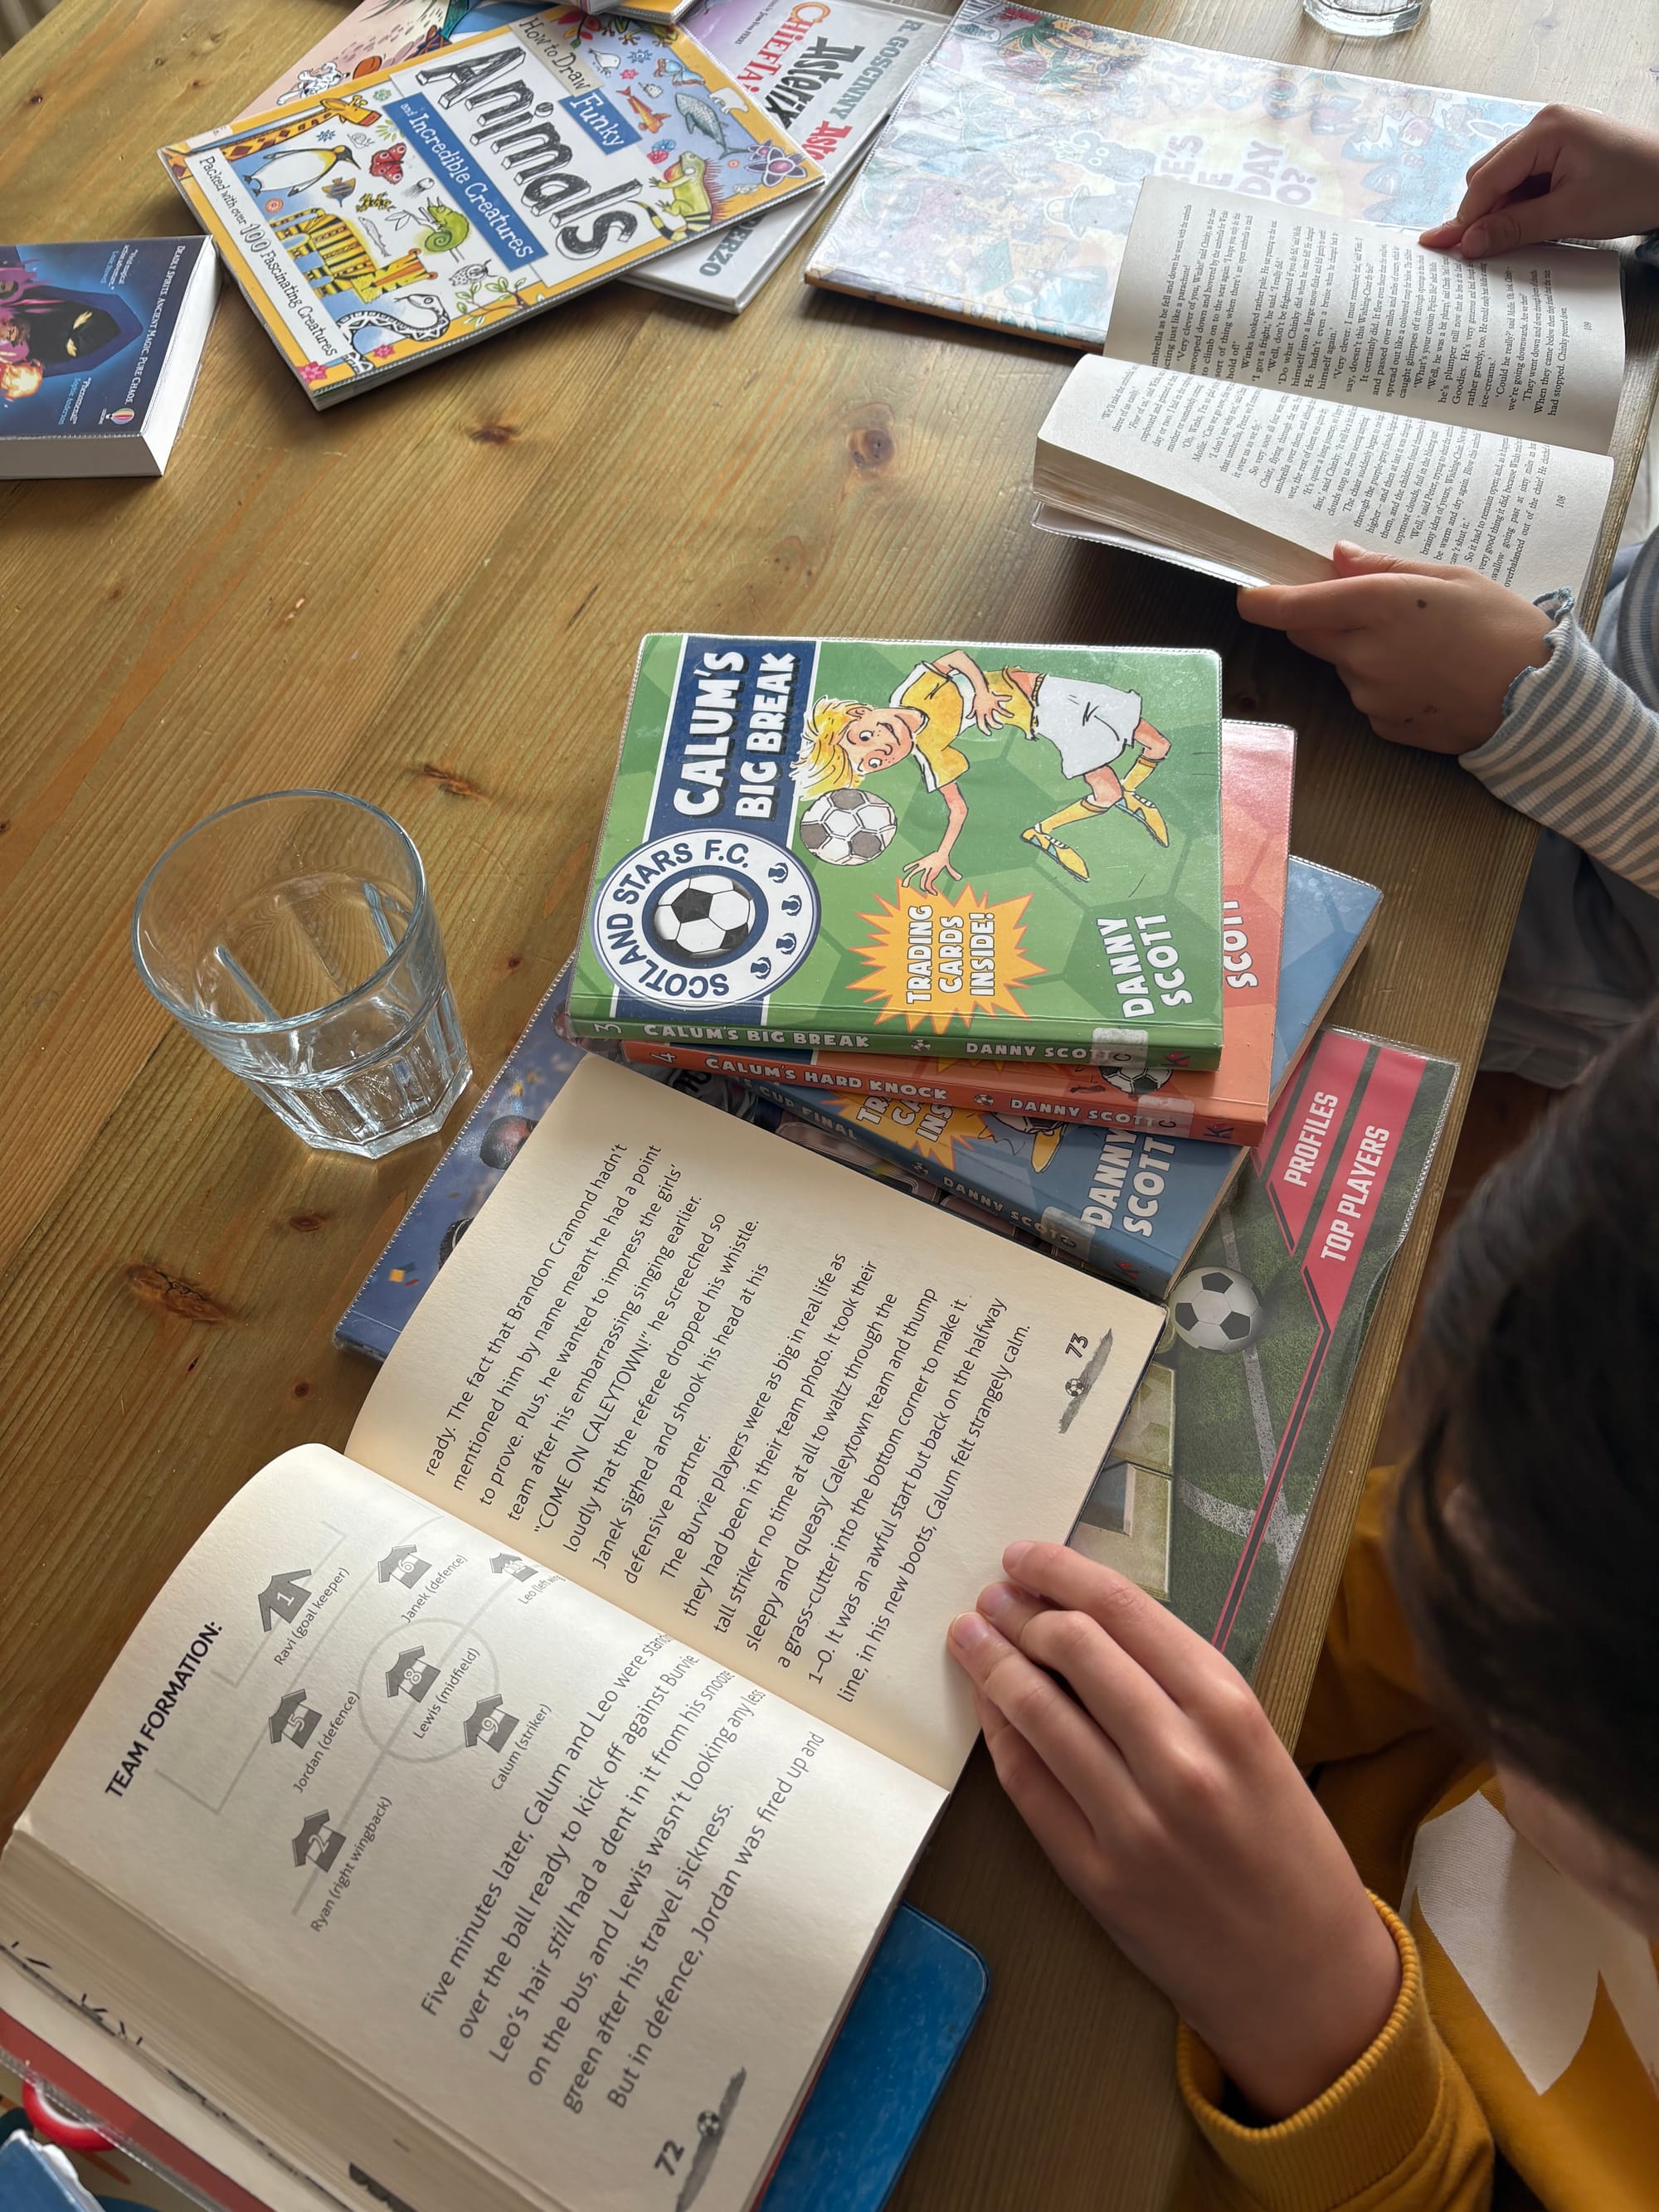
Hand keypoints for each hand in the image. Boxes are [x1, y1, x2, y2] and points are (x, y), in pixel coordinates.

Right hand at [899, 850, 961, 892]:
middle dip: (922, 887)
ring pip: (915, 872)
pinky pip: (914, 864)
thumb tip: (959, 878)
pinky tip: (904, 869)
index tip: (933, 893)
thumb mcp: (948, 867)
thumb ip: (953, 873)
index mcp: (934, 871)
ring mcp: (924, 864)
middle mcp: (928, 868)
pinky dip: (909, 866)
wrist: (942, 850)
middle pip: (923, 880)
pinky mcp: (922, 860)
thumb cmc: (945, 859)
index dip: (930, 889)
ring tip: (904, 884)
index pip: (929, 883)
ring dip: (909, 878)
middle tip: (924, 893)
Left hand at [948, 1543, 1400, 2120]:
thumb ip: (1181, 1684)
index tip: (1027, 1555)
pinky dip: (999, 1732)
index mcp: (1230, 1712)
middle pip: (1073, 1649)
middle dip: (1021, 1609)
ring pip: (1038, 1712)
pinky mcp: (1094, 1875)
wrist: (1307, 1980)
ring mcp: (1131, 1822)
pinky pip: (1027, 1783)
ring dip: (992, 1660)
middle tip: (994, 1592)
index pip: (1125, 1611)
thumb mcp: (1257, 1743)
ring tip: (970, 1632)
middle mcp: (1180, 1759)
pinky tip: (986, 1704)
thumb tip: (1087, 1621)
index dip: (1064, 1572)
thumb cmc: (1286, 1846)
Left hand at [970, 686, 1012, 732]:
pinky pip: (1001, 698)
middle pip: (991, 720)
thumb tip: (967, 717)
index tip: (989, 733)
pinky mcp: (994, 698)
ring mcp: (991, 704)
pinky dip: (1005, 698)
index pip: (981, 724)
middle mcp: (986, 710)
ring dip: (1006, 714)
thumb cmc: (977, 699)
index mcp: (980, 713)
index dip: (984, 730)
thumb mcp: (974, 707)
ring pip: (1000, 711)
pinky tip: (1010, 698)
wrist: (979, 690)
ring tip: (1011, 716)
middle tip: (1000, 726)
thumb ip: (971, 713)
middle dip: (995, 725)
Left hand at [1237, 543, 1550, 753]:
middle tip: (1370, 608)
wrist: (1538, 698)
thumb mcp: (1451, 579)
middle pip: (1311, 635)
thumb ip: (1385, 570)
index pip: (1297, 607)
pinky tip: (1429, 677)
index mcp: (1378, 607)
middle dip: (1320, 618)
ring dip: (1364, 653)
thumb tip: (1339, 559)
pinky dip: (1386, 685)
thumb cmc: (1503, 627)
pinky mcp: (1384, 725)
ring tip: (1425, 646)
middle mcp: (1364, 653)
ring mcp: (1370, 695)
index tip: (1246, 596)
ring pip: (1344, 667)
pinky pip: (1369, 698)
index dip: (1264, 602)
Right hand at [1419, 104, 1658, 257]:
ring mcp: (1552, 138)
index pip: (1487, 177)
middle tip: (1479, 251)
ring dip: (1502, 212)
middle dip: (1483, 213)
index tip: (1451, 250)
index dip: (1468, 216)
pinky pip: (1525, 181)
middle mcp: (1544, 126)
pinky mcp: (1561, 152)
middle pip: (1489, 175)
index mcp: (1545, 131)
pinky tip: (1528, 226)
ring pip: (1504, 181)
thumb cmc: (1633, 190)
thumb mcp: (1569, 215)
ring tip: (1512, 240)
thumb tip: (1468, 244)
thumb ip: (1513, 228)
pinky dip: (1520, 206)